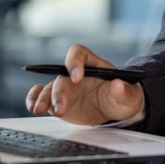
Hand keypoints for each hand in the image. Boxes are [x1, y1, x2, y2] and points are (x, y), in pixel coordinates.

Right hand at [25, 44, 143, 125]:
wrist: (116, 110)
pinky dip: (34, 100)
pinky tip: (34, 107)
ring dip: (43, 98)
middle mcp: (75, 73)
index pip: (79, 53)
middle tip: (61, 108)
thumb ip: (125, 90)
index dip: (75, 62)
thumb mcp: (130, 95)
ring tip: (40, 110)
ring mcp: (66, 87)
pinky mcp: (58, 101)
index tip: (77, 77)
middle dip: (60, 92)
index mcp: (92, 64)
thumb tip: (118, 84)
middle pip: (62, 75)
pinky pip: (41, 96)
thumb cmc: (123, 97)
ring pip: (49, 88)